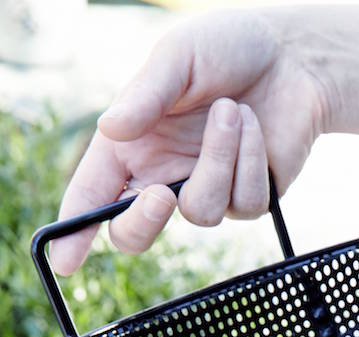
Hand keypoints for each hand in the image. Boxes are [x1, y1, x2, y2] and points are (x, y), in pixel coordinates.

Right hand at [51, 9, 328, 274]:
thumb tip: (111, 128)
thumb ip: (146, 95)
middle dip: (143, 224)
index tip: (63, 262)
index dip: (76, 231)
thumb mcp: (177, 57)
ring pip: (201, 213)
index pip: (93, 194)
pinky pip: (244, 203)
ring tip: (231, 109)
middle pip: (136, 233)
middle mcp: (165, 175)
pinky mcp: (249, 200)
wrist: (293, 57)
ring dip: (218, 158)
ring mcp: (208, 191)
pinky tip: (255, 126)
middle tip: (161, 197)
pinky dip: (250, 160)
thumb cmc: (227, 49)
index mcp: (132, 144)